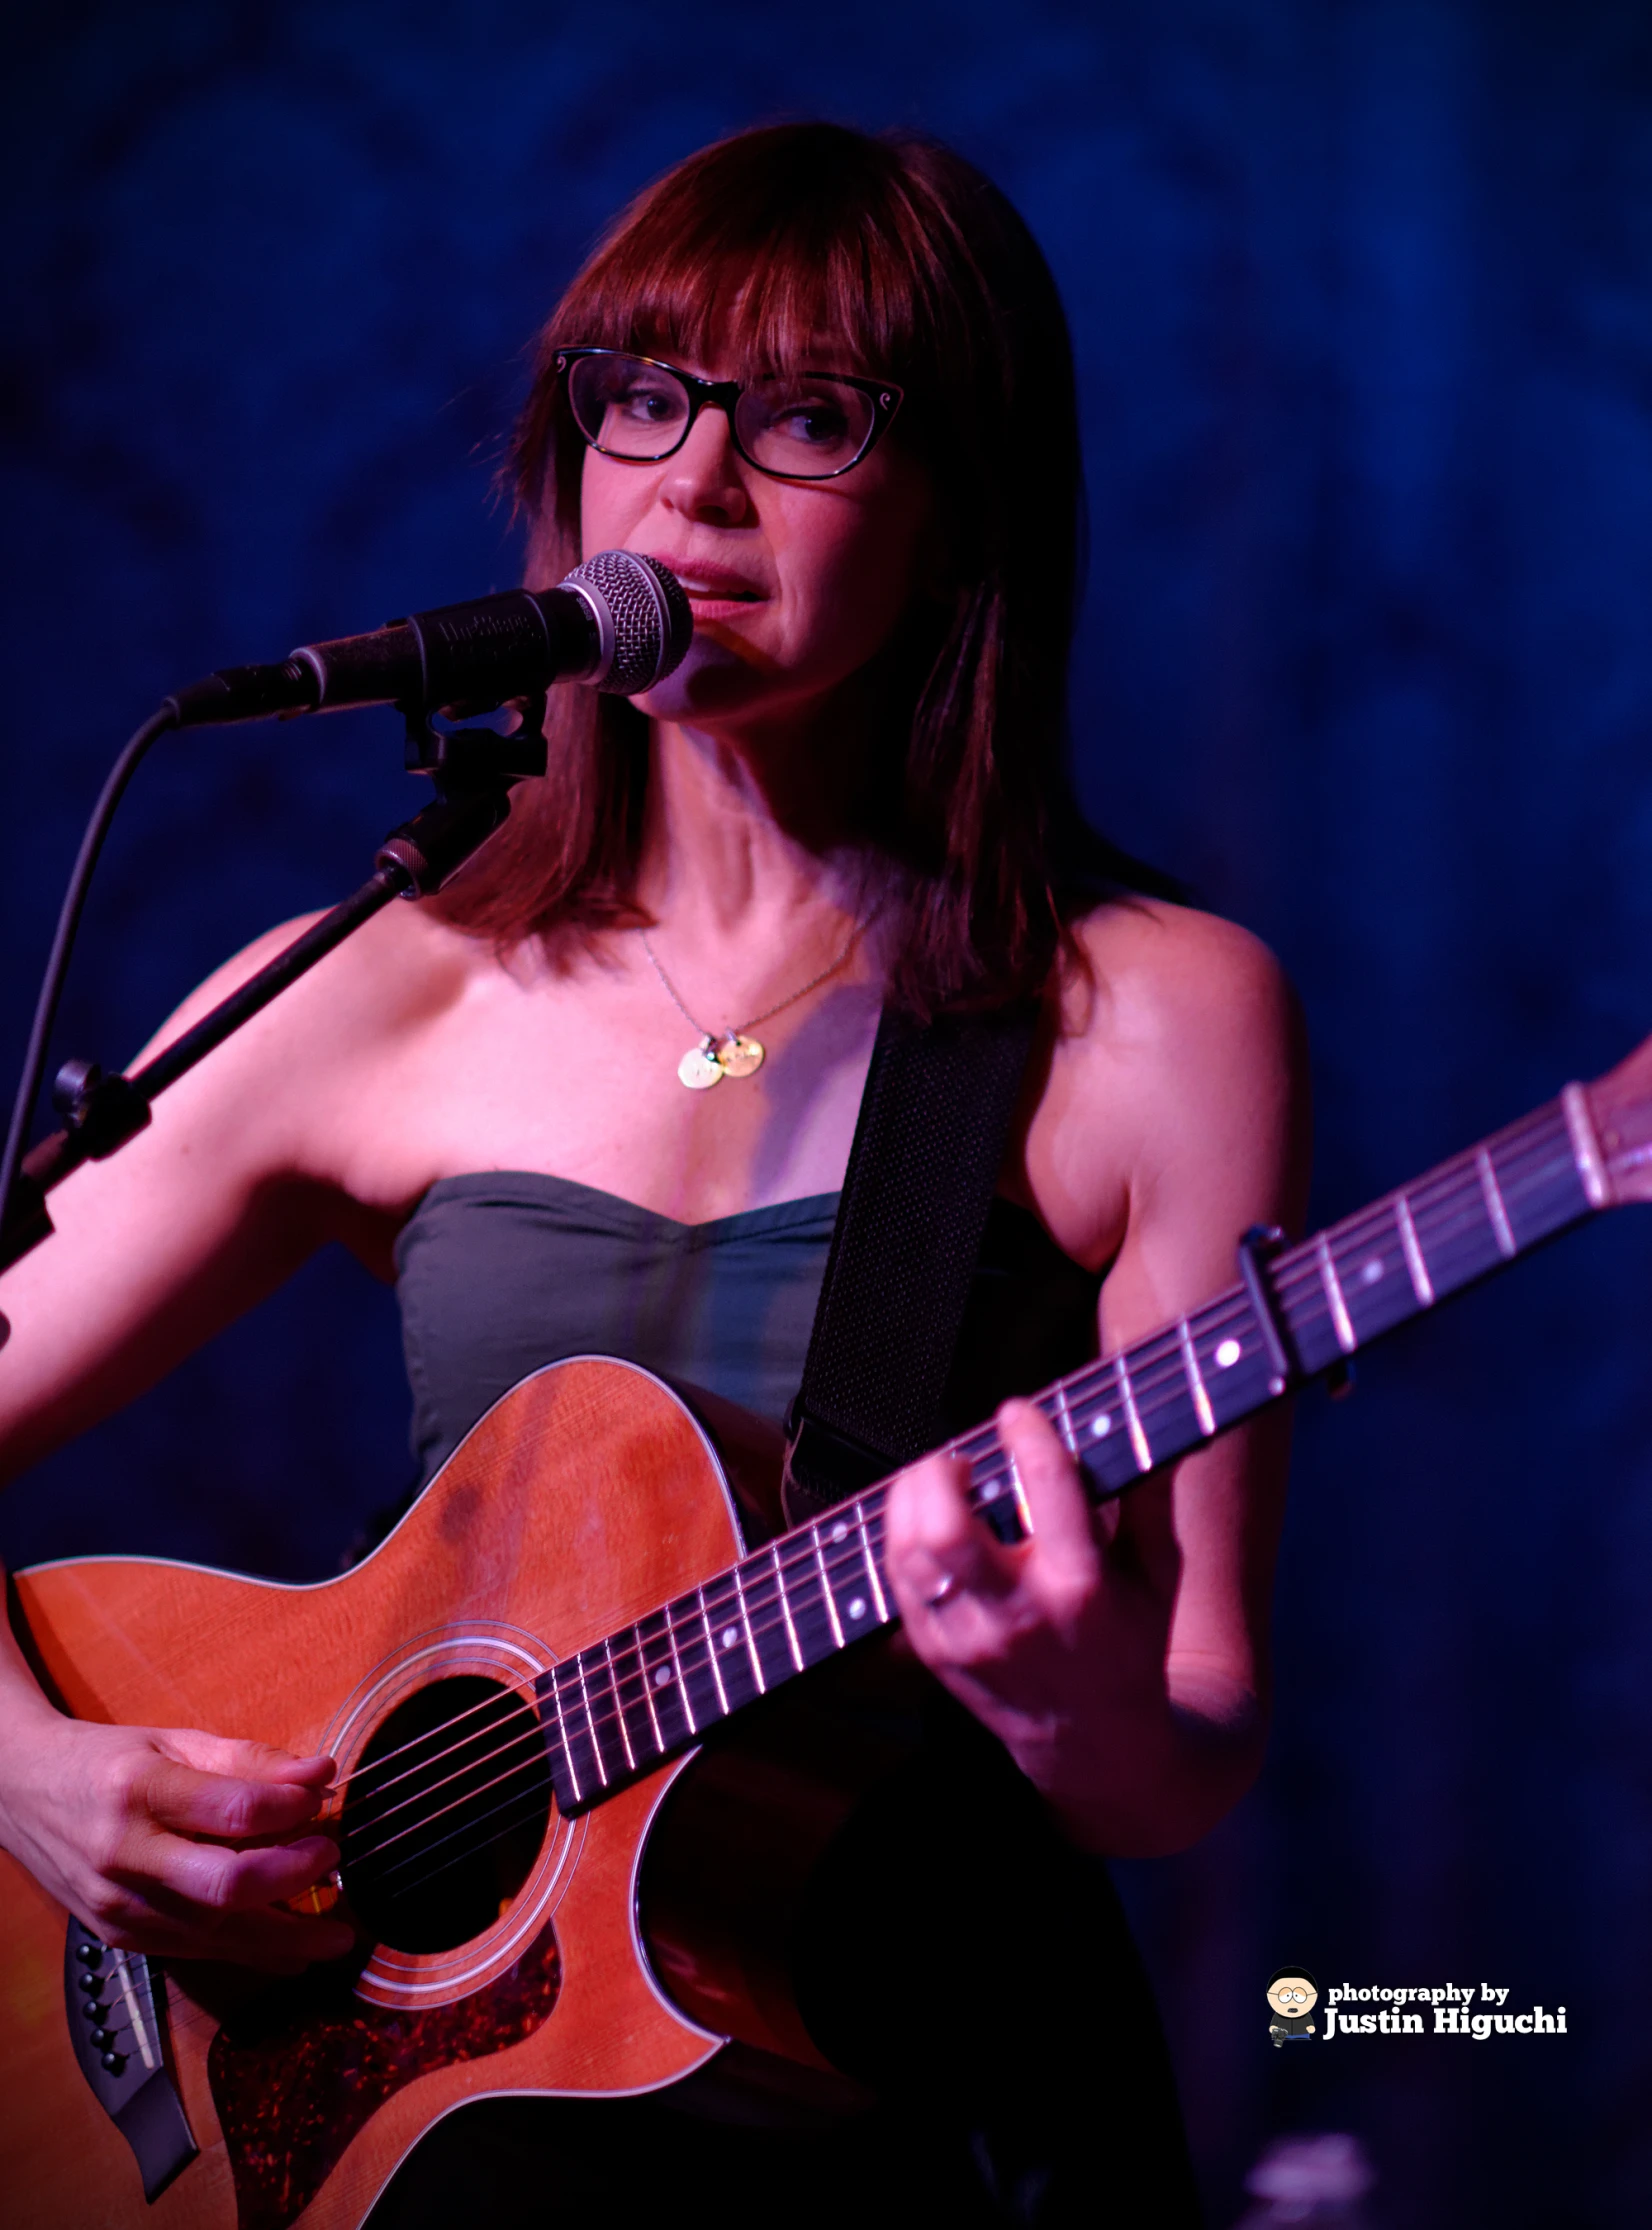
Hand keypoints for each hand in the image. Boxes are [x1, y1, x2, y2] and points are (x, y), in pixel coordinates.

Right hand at [0, 1713, 355, 1971]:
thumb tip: (321, 1775)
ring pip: (214, 1933)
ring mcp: (118, 1906)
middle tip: (334, 1864)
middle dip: (293, 1881)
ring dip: (284, 1937)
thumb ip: (250, 1760)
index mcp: (138, 1791)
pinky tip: (290, 1953)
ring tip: (336, 1934)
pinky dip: (247, 1953)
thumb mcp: (174, 1742)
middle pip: (225, 1886)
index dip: (290, 1808)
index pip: (231, 1810)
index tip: (322, 1797)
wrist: (19, 1795)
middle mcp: (124, 1856)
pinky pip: (194, 1951)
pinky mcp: (119, 1937)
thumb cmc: (106, 1762)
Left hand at [882, 1397, 1194, 1850]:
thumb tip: (1150, 1422)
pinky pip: (898, 1581)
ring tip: (938, 1482)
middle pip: (946, 1527)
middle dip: (942, 1472)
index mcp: (1082, 1588)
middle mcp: (1018, 1616)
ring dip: (912, 1499)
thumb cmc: (1132, 1643)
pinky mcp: (936, 1655)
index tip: (1018, 1414)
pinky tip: (925, 1521)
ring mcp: (969, 1641)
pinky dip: (902, 1538)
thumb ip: (1149, 1495)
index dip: (1026, 1433)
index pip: (1045, 1486)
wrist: (1100, 1744)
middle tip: (962, 1457)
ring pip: (909, 1552)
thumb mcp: (1159, 1572)